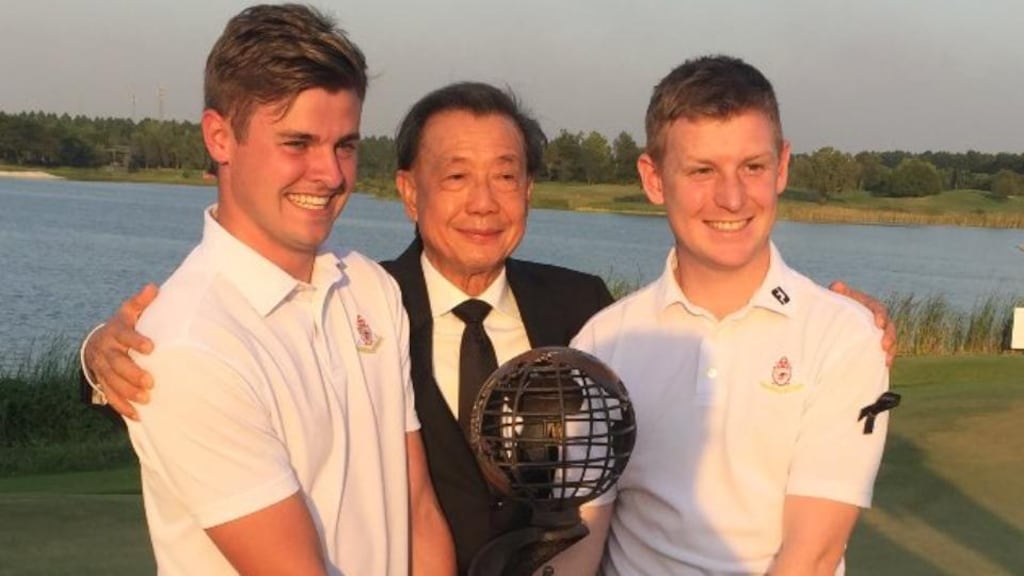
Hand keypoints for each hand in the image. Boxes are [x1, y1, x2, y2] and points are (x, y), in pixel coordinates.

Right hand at [84, 284, 158, 419]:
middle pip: (117, 363)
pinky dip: (122, 406)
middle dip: (132, 373)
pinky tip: (137, 415)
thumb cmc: (124, 325)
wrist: (97, 342)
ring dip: (128, 392)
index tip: (151, 347)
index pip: (125, 335)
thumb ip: (141, 302)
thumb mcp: (130, 311)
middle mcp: (107, 350)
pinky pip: (110, 395)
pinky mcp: (103, 381)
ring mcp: (103, 367)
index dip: (136, 341)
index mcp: (116, 331)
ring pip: (112, 381)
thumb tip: (153, 287)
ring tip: (146, 399)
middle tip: (150, 381)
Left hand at [829, 281, 896, 365]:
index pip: (878, 308)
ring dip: (891, 350)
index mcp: (868, 305)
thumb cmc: (832, 305)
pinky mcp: (873, 344)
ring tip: (887, 361)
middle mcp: (875, 319)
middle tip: (885, 346)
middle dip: (890, 336)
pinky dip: (885, 359)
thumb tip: (837, 286)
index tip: (879, 324)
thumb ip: (837, 293)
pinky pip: (883, 351)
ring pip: (889, 340)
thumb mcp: (834, 298)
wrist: (829, 317)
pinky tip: (884, 367)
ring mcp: (875, 332)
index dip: (881, 315)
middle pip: (888, 326)